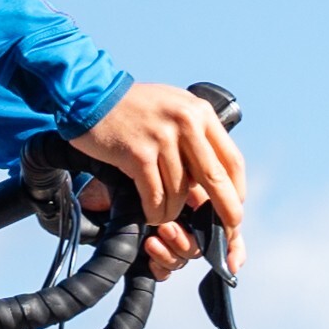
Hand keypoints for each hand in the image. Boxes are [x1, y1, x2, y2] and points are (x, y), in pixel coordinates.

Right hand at [65, 80, 247, 275]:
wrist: (91, 95)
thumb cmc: (133, 107)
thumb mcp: (174, 109)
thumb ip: (194, 136)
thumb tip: (209, 179)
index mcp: (200, 113)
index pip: (231, 159)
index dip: (236, 190)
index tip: (235, 207)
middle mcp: (186, 122)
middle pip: (215, 178)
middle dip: (224, 211)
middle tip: (226, 232)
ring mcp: (162, 137)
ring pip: (181, 191)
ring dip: (174, 212)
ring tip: (166, 216)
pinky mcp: (138, 153)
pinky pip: (155, 195)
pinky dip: (156, 211)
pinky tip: (152, 215)